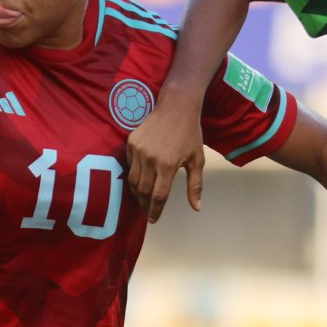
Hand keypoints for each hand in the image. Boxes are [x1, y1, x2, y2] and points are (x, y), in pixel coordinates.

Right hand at [124, 96, 205, 222]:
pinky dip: (134, 175)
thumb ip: (195, 185)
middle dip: (145, 204)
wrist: (176, 106)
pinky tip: (141, 177)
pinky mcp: (131, 142)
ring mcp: (138, 150)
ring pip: (133, 181)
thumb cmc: (190, 133)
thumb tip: (196, 208)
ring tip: (143, 198)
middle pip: (143, 191)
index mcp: (168, 165)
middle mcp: (150, 159)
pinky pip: (129, 165)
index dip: (155, 211)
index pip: (158, 196)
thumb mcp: (197, 160)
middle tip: (148, 210)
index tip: (154, 220)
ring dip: (137, 193)